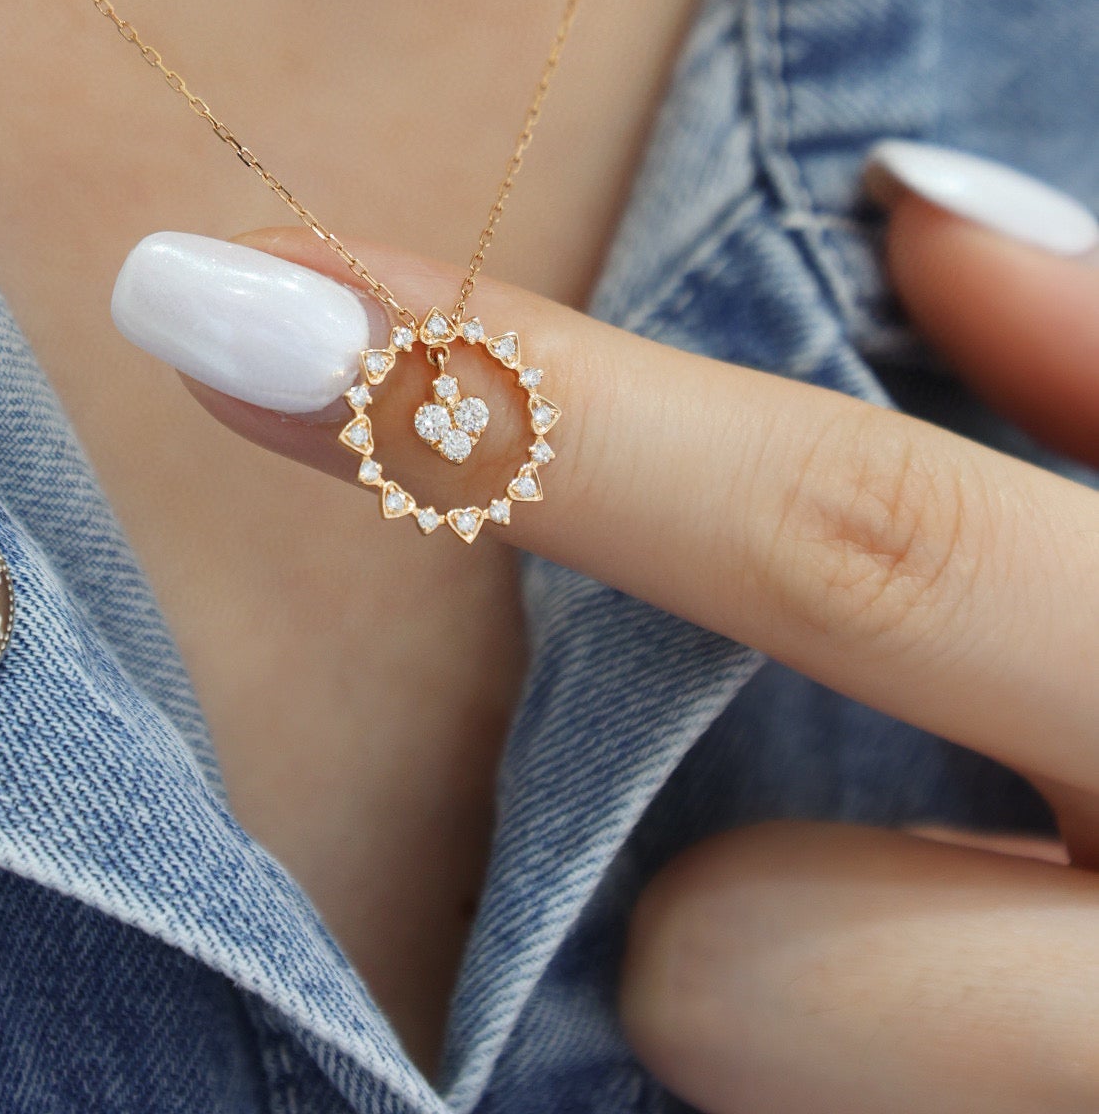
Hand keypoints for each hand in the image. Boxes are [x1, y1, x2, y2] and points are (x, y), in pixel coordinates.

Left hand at [116, 150, 1098, 1112]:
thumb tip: (923, 212)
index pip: (839, 528)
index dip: (513, 409)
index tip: (224, 300)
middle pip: (749, 963)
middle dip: (731, 905)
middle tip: (922, 859)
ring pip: (767, 1086)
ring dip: (840, 1014)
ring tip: (1014, 962)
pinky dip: (899, 1074)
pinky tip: (1003, 1006)